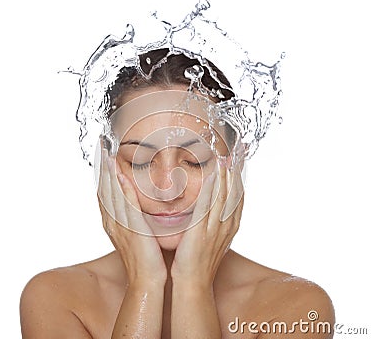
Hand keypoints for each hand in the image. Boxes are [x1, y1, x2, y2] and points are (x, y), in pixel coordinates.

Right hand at [97, 141, 166, 284]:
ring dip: (108, 173)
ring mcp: (120, 225)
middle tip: (100, 146)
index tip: (103, 155)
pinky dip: (121, 190)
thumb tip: (138, 202)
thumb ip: (134, 217)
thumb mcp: (137, 233)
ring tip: (106, 154)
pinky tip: (120, 176)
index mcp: (114, 222)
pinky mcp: (131, 228)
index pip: (105, 192)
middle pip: (103, 189)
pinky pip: (124, 205)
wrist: (147, 279)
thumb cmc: (146, 257)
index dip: (103, 173)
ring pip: (111, 194)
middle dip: (101, 167)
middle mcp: (112, 221)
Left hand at [171, 160, 243, 287]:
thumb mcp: (212, 239)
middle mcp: (226, 225)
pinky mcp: (201, 231)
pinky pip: (208, 207)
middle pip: (235, 193)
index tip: (240, 161)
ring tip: (227, 158)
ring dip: (226, 176)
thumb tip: (213, 209)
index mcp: (229, 226)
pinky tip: (213, 176)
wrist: (193, 282)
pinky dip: (212, 190)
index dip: (240, 178)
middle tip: (239, 152)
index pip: (238, 197)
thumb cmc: (199, 260)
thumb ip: (215, 222)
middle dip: (237, 172)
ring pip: (225, 197)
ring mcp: (215, 228)